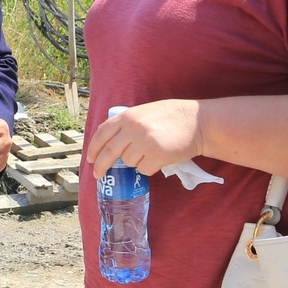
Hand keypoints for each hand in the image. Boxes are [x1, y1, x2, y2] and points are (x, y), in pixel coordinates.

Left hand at [85, 100, 203, 175]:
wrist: (197, 121)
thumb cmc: (171, 116)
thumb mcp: (144, 112)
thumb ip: (127, 124)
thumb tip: (109, 143)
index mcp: (127, 116)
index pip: (102, 134)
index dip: (93, 148)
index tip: (90, 159)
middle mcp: (132, 129)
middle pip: (108, 153)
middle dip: (101, 166)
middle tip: (99, 175)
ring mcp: (144, 143)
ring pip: (128, 162)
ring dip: (135, 162)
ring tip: (149, 153)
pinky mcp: (156, 156)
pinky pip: (143, 169)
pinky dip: (148, 168)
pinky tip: (159, 158)